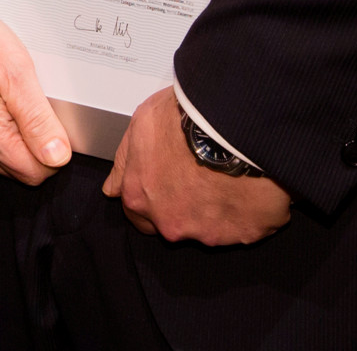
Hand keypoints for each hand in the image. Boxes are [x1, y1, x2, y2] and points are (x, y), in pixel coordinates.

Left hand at [103, 87, 290, 245]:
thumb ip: (125, 164)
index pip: (136, 214)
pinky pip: (238, 228)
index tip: (165, 183)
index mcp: (140, 197)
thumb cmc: (185, 121)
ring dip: (211, 210)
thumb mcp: (139, 126)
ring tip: (224, 179)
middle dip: (180, 208)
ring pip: (205, 228)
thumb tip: (111, 188)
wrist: (233, 127)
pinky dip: (240, 214)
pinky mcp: (240, 235)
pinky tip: (245, 189)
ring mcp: (206, 233)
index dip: (150, 198)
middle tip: (196, 179)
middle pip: (170, 224)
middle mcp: (169, 223)